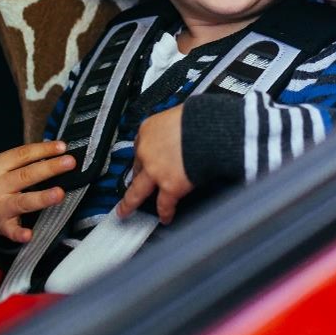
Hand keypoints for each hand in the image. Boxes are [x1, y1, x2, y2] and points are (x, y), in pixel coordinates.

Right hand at [0, 141, 76, 242]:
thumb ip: (21, 160)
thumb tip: (53, 150)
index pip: (22, 155)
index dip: (43, 150)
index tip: (63, 147)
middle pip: (26, 175)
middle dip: (50, 168)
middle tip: (70, 162)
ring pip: (23, 202)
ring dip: (42, 198)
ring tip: (59, 193)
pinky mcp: (0, 225)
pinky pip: (11, 231)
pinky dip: (19, 234)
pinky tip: (29, 235)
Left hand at [117, 106, 192, 223]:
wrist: (209, 127)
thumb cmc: (200, 118)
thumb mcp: (178, 117)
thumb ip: (173, 131)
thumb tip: (181, 138)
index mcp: (148, 130)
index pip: (140, 147)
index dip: (143, 158)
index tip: (143, 163)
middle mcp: (147, 151)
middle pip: (135, 170)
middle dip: (132, 180)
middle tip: (128, 188)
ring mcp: (155, 170)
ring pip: (137, 192)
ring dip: (130, 203)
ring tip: (126, 211)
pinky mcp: (169, 185)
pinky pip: (165, 204)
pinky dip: (165, 213)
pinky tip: (164, 218)